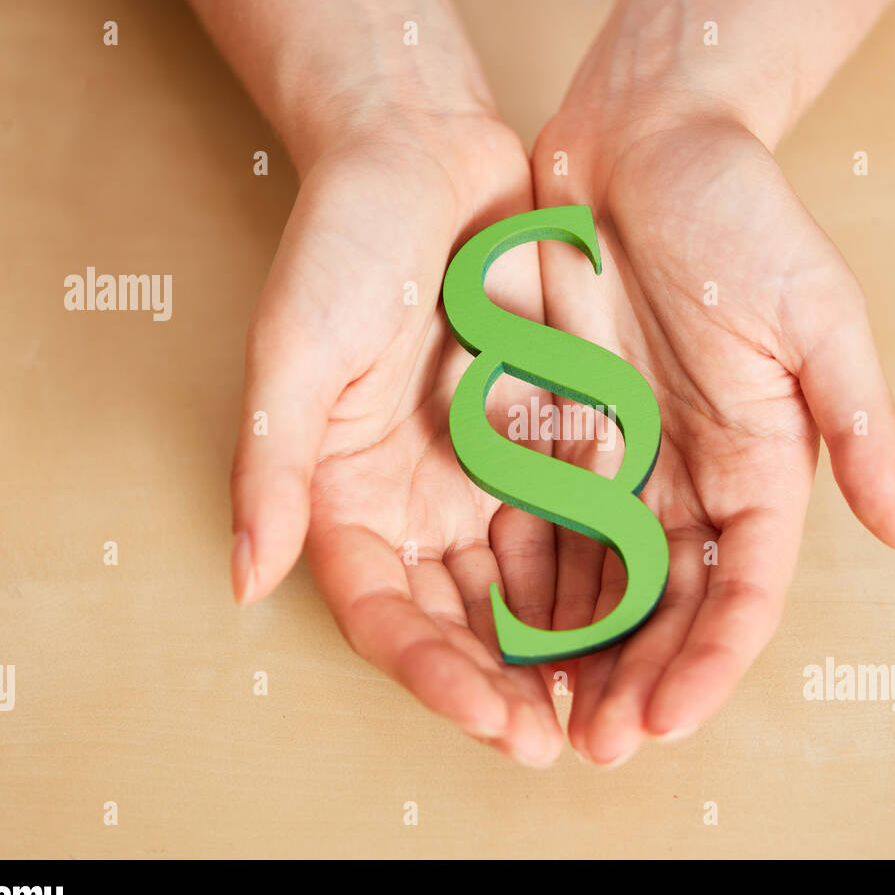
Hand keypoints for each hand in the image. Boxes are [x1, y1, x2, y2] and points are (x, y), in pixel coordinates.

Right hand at [231, 110, 565, 766]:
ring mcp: (484, 476)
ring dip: (569, 649)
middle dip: (510, 685)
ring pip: (530, 588)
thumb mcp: (295, 351)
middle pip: (463, 621)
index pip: (389, 614)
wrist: (425, 155)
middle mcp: (418, 502)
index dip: (436, 675)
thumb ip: (270, 466)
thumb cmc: (343, 244)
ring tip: (618, 702)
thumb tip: (244, 580)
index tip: (494, 718)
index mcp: (348, 498)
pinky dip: (608, 571)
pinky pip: (581, 521)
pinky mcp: (543, 441)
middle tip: (566, 739)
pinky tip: (649, 613)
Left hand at [531, 101, 894, 764]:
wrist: (641, 142)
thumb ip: (860, 426)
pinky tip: (500, 635)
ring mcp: (622, 460)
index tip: (668, 717)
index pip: (744, 589)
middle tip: (595, 743)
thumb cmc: (741, 215)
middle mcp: (692, 477)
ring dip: (577, 654)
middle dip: (637, 678)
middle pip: (667, 606)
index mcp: (762, 464)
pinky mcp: (558, 433)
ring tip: (544, 717)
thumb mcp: (817, 314)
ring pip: (599, 583)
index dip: (711, 659)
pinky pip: (539, 524)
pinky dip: (525, 586)